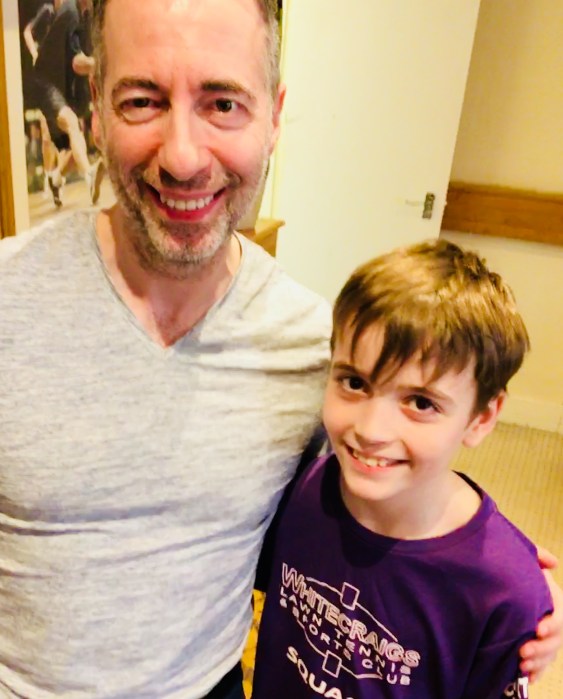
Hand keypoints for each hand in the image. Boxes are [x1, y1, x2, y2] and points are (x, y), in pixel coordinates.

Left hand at [519, 548, 561, 681]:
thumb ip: (536, 555)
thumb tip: (553, 563)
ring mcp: (545, 635)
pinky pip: (540, 663)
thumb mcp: (523, 558)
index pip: (560, 615)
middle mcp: (552, 619)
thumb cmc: (512, 567)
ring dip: (538, 662)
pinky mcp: (534, 646)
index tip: (537, 629)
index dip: (552, 624)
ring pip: (549, 654)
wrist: (496, 577)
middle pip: (556, 640)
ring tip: (520, 665)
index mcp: (553, 599)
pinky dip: (535, 671)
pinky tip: (526, 677)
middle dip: (541, 648)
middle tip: (522, 651)